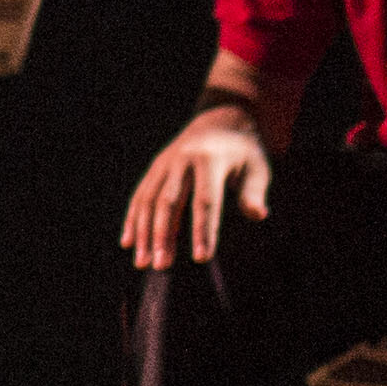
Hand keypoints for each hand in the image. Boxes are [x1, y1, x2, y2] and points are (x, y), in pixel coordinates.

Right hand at [122, 112, 275, 268]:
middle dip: (163, 235)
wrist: (221, 120)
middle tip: (162, 266)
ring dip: (144, 232)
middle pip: (169, 202)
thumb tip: (258, 214)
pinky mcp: (155, 168)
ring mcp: (165, 163)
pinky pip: (140, 195)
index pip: (205, 201)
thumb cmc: (243, 153)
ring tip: (142, 263)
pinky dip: (133, 219)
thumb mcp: (257, 168)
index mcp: (210, 160)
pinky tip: (128, 242)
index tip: (201, 258)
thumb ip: (254, 192)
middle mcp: (183, 160)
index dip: (203, 230)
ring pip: (149, 200)